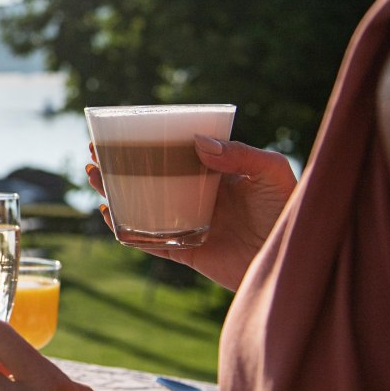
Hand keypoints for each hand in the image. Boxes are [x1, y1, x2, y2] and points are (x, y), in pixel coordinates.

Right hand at [87, 135, 295, 288]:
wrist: (295, 259)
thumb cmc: (290, 211)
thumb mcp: (272, 173)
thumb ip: (241, 155)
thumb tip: (198, 142)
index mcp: (214, 174)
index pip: (172, 153)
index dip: (145, 142)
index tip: (120, 131)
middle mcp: (197, 197)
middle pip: (148, 178)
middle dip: (118, 166)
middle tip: (95, 153)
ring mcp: (189, 225)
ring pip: (141, 207)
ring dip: (114, 193)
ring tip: (94, 177)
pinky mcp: (187, 252)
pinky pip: (150, 241)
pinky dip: (127, 230)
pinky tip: (110, 215)